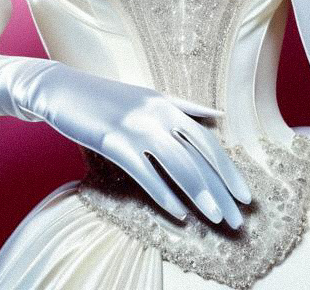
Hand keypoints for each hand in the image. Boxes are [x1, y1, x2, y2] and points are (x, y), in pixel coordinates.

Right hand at [25, 63, 251, 227]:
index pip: (208, 140)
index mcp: (167, 105)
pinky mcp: (112, 141)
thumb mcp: (148, 96)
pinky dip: (163, 194)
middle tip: (237, 220)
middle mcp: (157, 114)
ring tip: (216, 219)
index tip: (246, 197)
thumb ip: (183, 106)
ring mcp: (135, 127)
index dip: (229, 169)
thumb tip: (218, 114)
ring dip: (200, 194)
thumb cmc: (106, 98)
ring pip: (177, 165)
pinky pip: (144, 172)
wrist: (63, 90)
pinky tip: (177, 214)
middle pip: (199, 156)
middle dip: (222, 189)